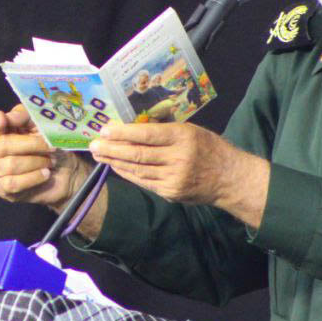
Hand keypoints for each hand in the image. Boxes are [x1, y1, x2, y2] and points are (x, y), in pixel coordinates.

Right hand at [0, 105, 89, 209]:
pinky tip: (45, 174)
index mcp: (3, 131)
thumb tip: (7, 117)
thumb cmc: (51, 148)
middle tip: (51, 147)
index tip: (3, 120)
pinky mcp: (2, 188)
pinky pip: (14, 183)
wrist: (66, 175)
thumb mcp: (42, 126)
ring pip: (11, 164)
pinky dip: (34, 177)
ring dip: (37, 162)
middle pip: (3, 144)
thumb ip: (25, 117)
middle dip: (32, 145)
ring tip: (50, 162)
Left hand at [88, 122, 269, 226]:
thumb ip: (164, 130)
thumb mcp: (191, 130)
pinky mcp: (170, 193)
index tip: (105, 130)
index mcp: (183, 137)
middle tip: (93, 144)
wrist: (228, 178)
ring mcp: (173, 178)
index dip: (123, 133)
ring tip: (99, 155)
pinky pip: (144, 182)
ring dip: (115, 162)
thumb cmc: (208, 148)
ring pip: (137, 169)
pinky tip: (115, 167)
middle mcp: (178, 158)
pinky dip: (127, 174)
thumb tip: (132, 128)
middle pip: (138, 154)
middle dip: (112, 149)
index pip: (147, 135)